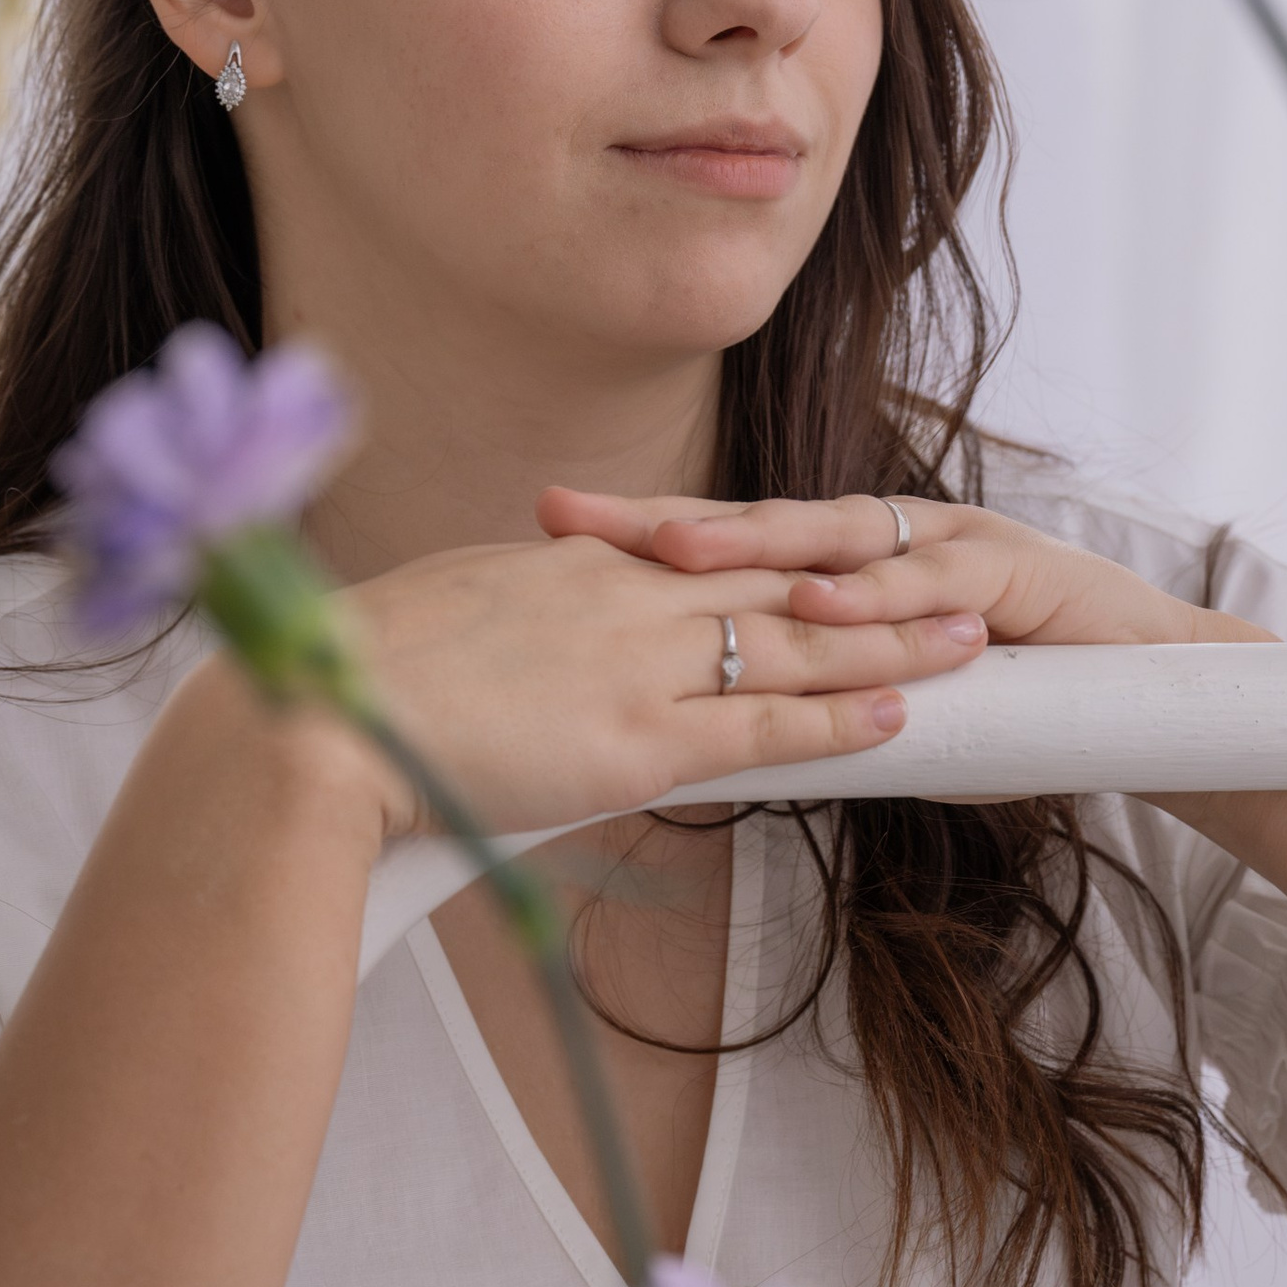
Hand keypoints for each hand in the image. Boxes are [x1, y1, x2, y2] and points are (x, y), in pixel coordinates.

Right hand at [340, 528, 991, 837]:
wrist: (320, 724)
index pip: (713, 548)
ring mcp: (637, 665)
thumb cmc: (361, 679)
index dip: (795, 549)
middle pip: (780, 581)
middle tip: (954, 575)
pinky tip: (898, 716)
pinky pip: (764, 729)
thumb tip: (529, 629)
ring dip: (889, 645)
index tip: (858, 546)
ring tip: (966, 638)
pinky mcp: (638, 740)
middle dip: (877, 582)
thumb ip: (515, 617)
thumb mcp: (453, 616)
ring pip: (794, 648)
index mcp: (577, 561)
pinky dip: (838, 721)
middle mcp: (623, 596)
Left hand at [538, 487, 1270, 654]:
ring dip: (749, 545)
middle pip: (756, 526)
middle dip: (659, 523)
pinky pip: (927, 584)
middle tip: (565, 517)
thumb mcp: (896, 710)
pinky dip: (867, 592)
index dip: (637, 546)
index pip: (731, 553)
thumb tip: (715, 746)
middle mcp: (893, 541)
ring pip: (834, 540)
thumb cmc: (1025, 709)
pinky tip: (810, 598)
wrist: (1161, 702)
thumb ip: (817, 713)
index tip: (542, 542)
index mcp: (856, 567)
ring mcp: (952, 549)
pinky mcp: (1010, 576)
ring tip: (667, 548)